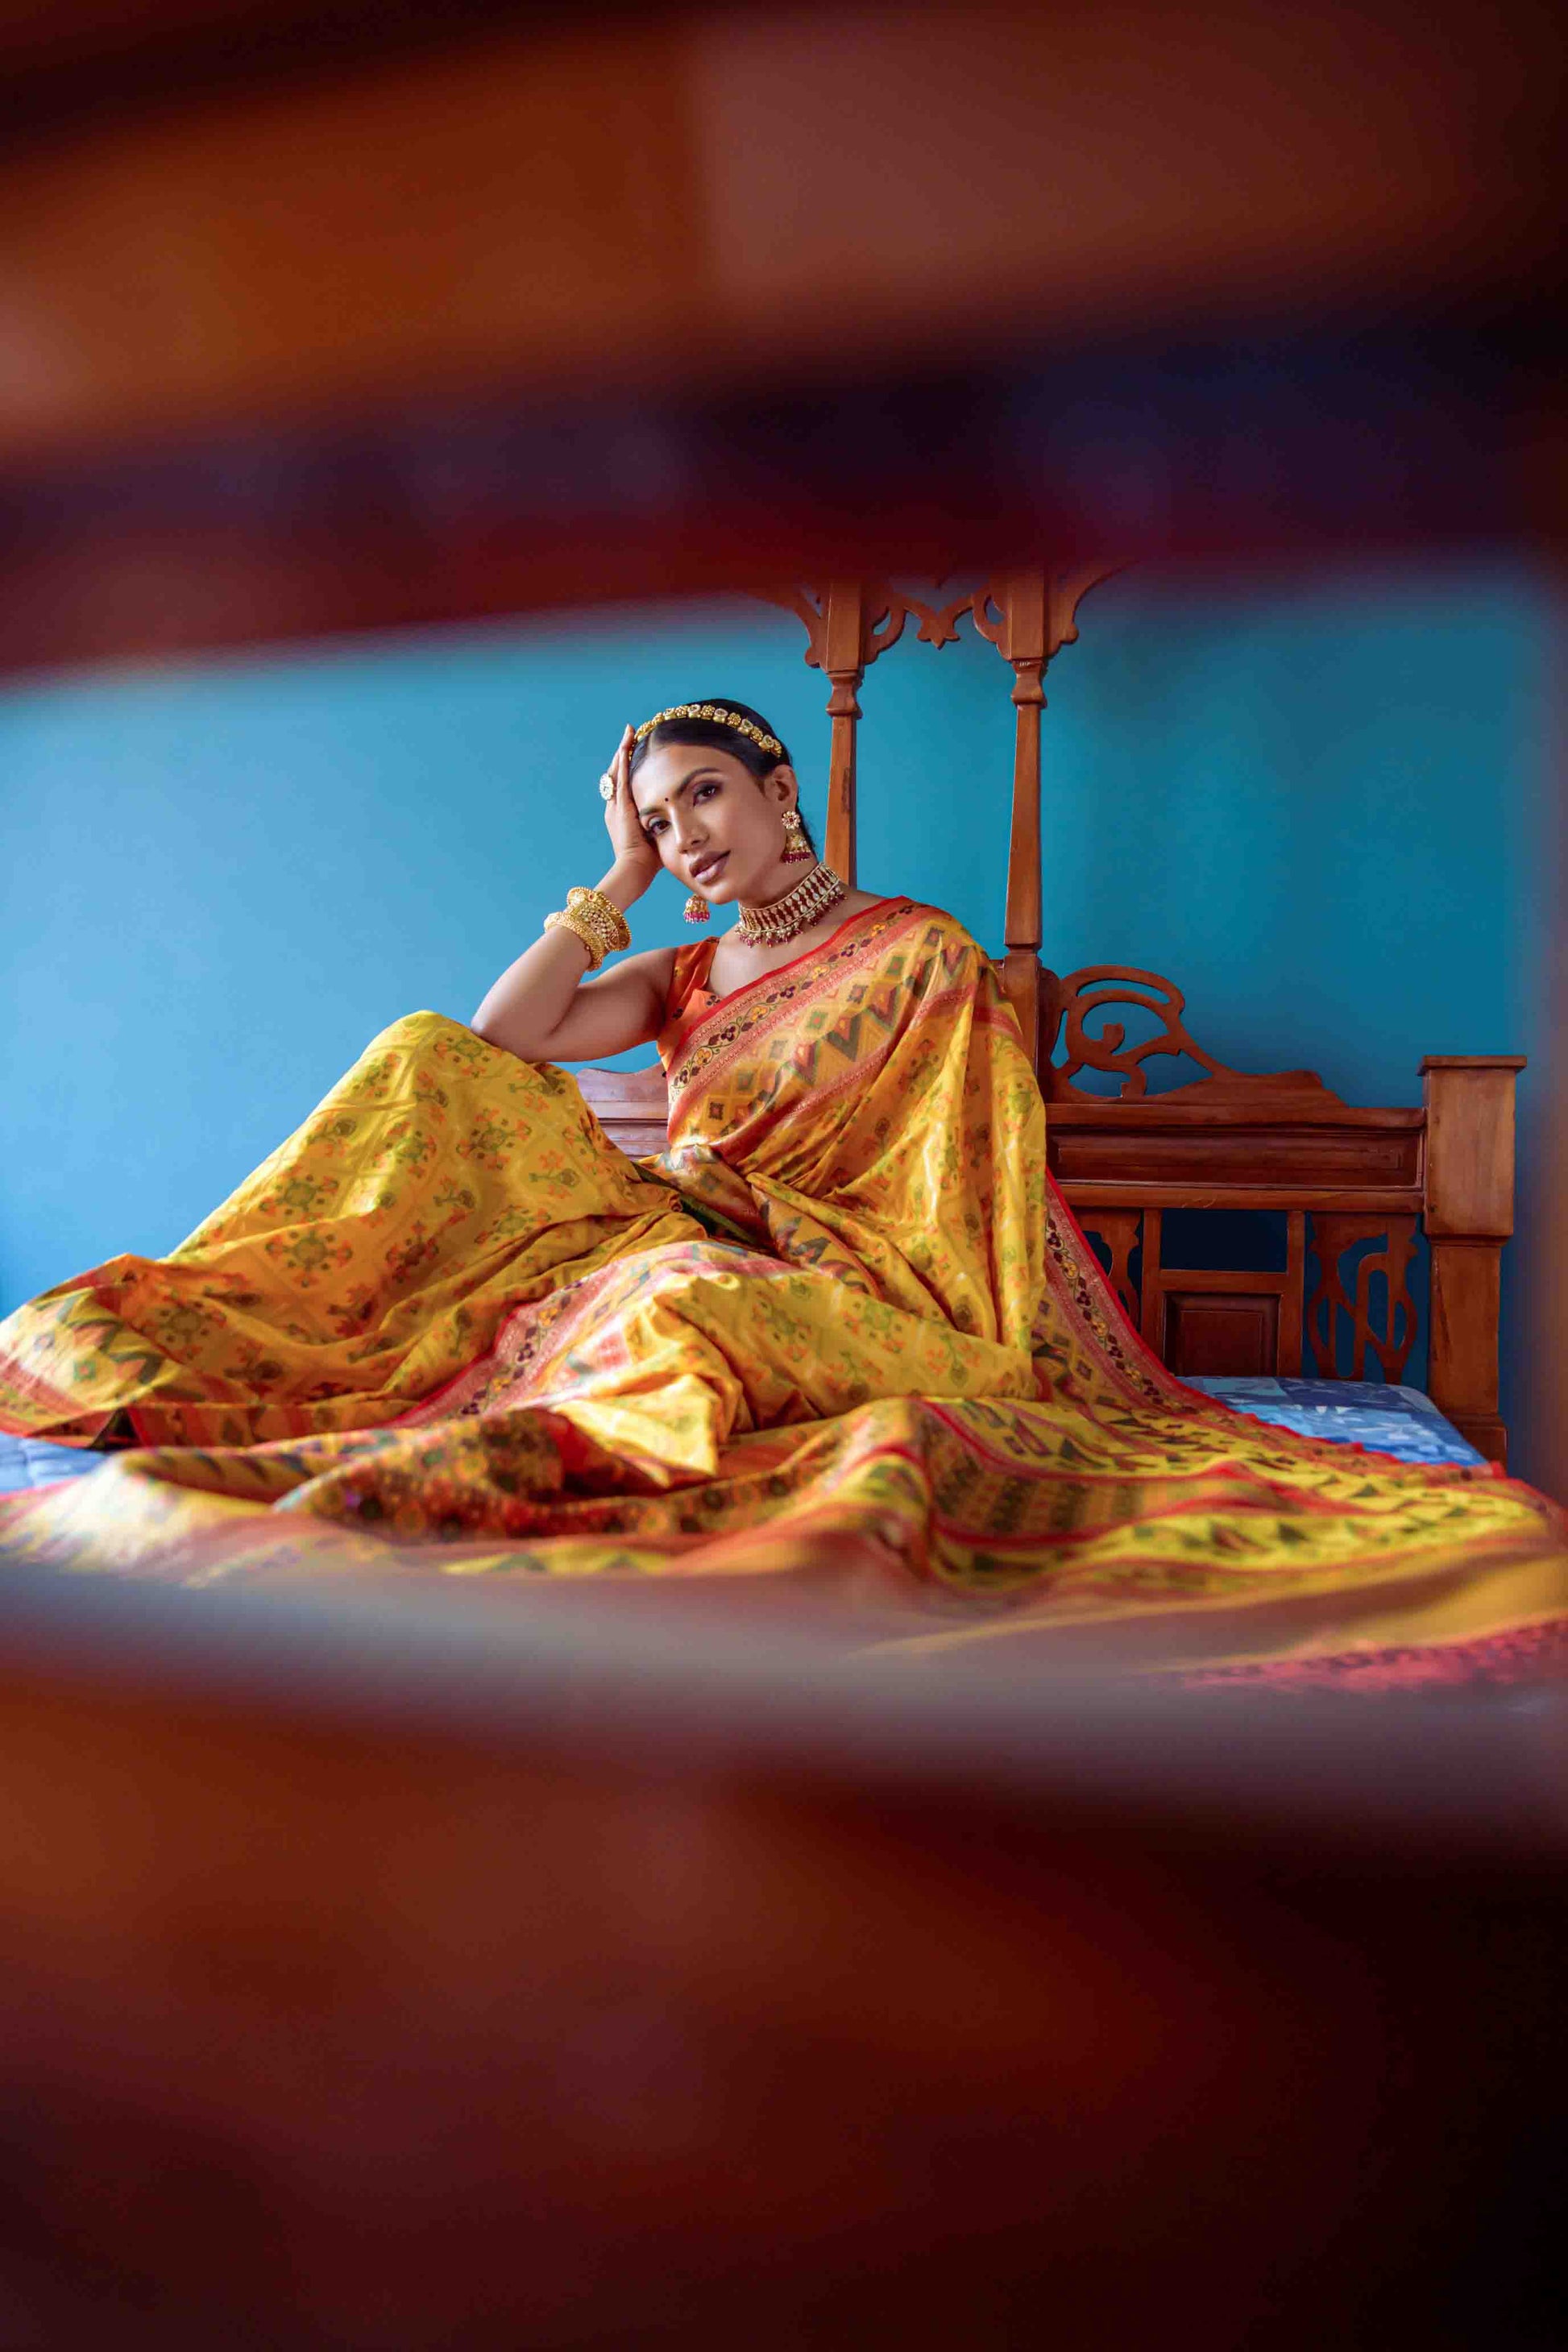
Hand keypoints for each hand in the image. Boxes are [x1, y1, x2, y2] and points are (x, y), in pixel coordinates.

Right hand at [600, 724, 659, 892]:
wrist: (634, 870)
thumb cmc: (647, 862)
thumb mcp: (656, 836)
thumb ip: (664, 824)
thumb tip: (680, 819)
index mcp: (622, 814)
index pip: (624, 785)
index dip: (628, 768)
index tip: (634, 753)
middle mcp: (615, 807)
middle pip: (617, 773)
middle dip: (623, 753)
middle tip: (629, 734)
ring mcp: (616, 805)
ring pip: (617, 770)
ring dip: (623, 750)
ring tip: (628, 732)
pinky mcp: (621, 805)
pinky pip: (621, 777)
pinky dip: (623, 760)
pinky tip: (626, 745)